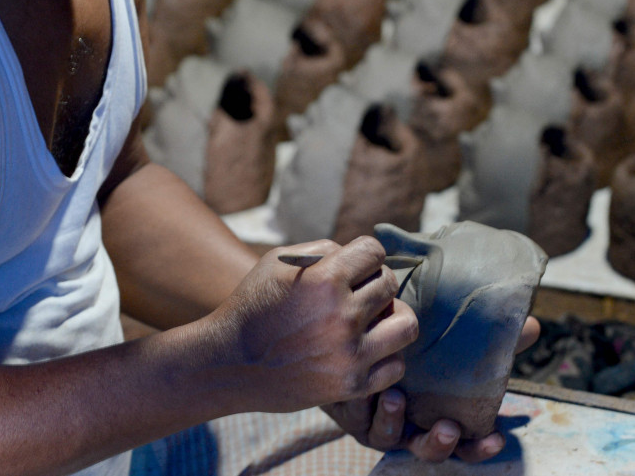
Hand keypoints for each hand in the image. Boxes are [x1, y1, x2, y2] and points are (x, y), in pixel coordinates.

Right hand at [208, 236, 418, 413]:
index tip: (352, 266)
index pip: (375, 251)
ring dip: (391, 317)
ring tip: (372, 320)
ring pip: (406, 325)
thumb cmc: (254, 305)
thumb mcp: (279, 262)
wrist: (228, 363)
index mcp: (325, 279)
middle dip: (374, 282)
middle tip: (356, 293)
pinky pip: (396, 365)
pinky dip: (385, 355)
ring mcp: (350, 353)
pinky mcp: (351, 385)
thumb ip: (324, 250)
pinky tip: (365, 349)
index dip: (363, 254)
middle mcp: (343, 315)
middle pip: (389, 283)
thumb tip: (362, 255)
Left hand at [322, 316, 541, 461]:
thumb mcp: (451, 347)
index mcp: (436, 420)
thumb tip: (533, 326)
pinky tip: (365, 384)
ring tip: (397, 396)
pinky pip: (353, 412)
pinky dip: (360, 400)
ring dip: (393, 420)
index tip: (496, 437)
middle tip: (448, 426)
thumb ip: (490, 341)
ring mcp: (377, 424)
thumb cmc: (414, 351)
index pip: (466, 447)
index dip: (480, 448)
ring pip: (385, 436)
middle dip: (437, 443)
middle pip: (426, 451)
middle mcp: (409, 430)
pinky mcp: (348, 410)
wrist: (357, 341)